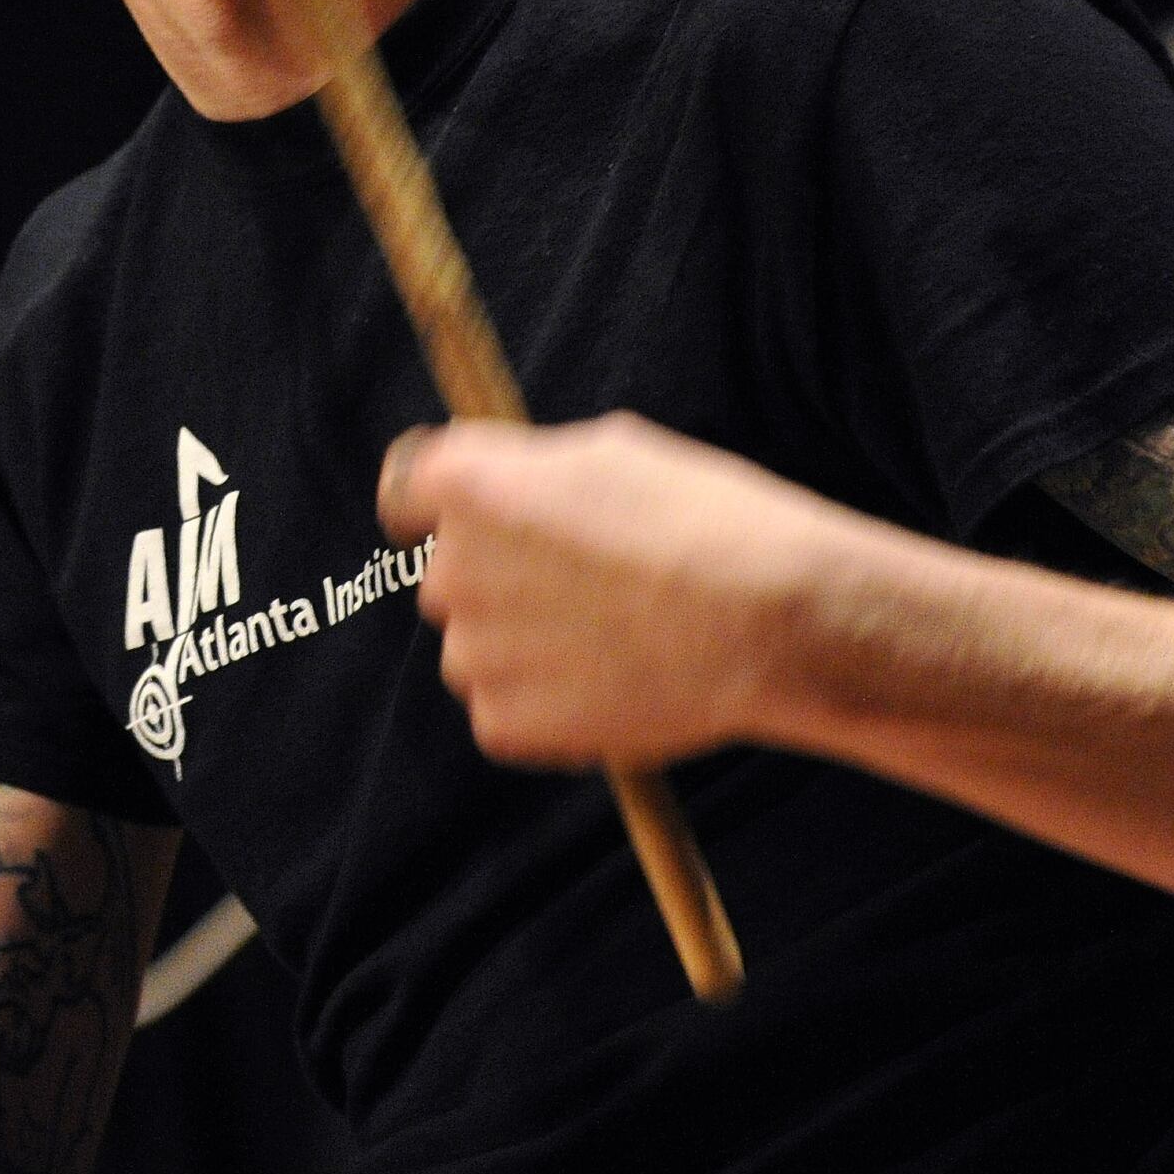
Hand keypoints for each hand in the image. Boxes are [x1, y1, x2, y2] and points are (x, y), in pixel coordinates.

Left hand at [376, 412, 879, 767]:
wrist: (768, 622)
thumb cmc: (707, 521)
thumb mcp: (615, 450)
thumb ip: (536, 469)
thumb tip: (516, 482)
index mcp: (470, 484)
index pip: (405, 489)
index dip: (435, 505)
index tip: (462, 519)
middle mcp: (452, 566)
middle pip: (451, 575)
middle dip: (500, 580)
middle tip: (586, 589)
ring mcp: (473, 651)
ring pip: (478, 648)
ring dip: (523, 648)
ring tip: (615, 643)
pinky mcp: (503, 723)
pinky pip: (505, 713)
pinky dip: (547, 709)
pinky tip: (615, 688)